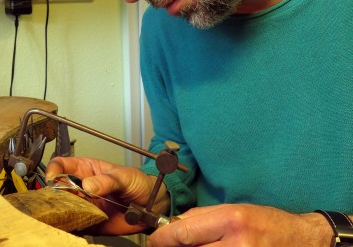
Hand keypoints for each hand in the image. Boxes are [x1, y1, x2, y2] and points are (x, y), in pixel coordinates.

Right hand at [46, 157, 169, 234]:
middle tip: (62, 199)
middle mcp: (82, 187)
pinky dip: (70, 226)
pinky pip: (74, 225)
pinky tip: (72, 225)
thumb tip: (88, 185)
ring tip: (67, 213)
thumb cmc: (138, 182)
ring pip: (63, 207)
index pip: (63, 165)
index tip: (54, 176)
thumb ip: (107, 180)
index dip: (55, 169)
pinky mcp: (90, 222)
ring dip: (61, 211)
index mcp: (87, 169)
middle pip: (58, 188)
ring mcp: (84, 205)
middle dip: (55, 193)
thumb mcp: (124, 176)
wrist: (152, 205)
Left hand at [147, 204, 333, 246]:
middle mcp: (236, 244)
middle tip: (167, 245)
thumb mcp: (232, 209)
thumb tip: (173, 226)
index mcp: (231, 220)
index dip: (162, 238)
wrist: (299, 240)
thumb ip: (201, 217)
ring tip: (196, 246)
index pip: (184, 232)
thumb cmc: (266, 222)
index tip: (154, 239)